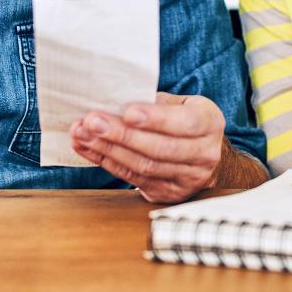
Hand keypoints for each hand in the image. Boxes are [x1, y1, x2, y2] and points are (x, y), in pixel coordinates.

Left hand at [69, 93, 225, 202]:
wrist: (201, 155)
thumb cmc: (184, 120)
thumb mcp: (180, 104)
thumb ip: (155, 102)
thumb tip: (114, 98)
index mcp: (209, 123)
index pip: (185, 123)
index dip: (156, 119)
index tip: (128, 112)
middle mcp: (204, 154)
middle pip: (159, 148)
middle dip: (121, 135)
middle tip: (92, 122)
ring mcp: (187, 179)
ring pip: (144, 166)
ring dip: (108, 150)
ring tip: (82, 134)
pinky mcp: (168, 193)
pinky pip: (133, 179)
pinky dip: (107, 162)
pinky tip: (88, 148)